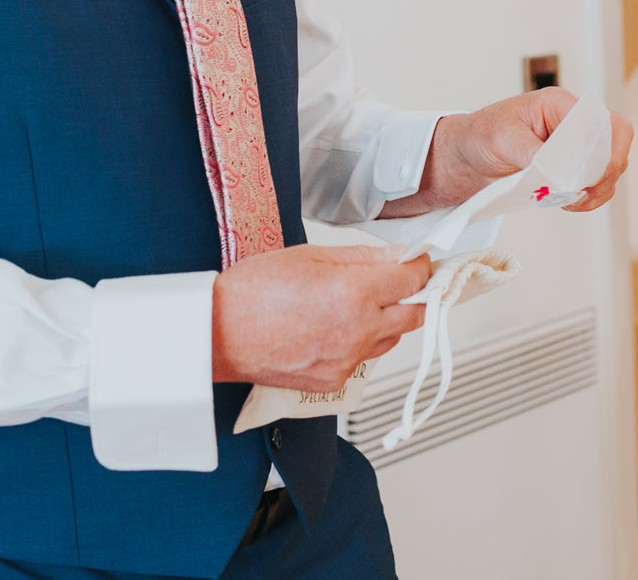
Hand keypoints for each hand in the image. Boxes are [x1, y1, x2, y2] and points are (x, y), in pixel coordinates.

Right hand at [212, 245, 432, 390]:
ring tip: (359, 303)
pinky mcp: (334, 381)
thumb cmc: (253, 292)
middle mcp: (358, 331)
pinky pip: (362, 359)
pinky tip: (334, 327)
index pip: (413, 280)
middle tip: (404, 282)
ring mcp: (347, 360)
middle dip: (416, 296)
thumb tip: (396, 255)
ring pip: (391, 339)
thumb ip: (360, 258)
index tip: (418, 260)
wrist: (217, 335)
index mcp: (355, 293)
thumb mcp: (309, 256)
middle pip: (415, 315)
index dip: (421, 266)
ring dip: (388, 320)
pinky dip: (359, 342)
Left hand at [388, 87, 631, 216]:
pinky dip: (589, 198)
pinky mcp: (570, 168)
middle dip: (603, 174)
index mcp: (560, 106)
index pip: (605, 124)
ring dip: (596, 189)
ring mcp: (574, 147)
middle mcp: (573, 124)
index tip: (585, 177)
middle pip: (615, 146)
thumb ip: (535, 153)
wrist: (461, 158)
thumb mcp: (502, 139)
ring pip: (610, 168)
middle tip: (578, 193)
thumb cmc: (478, 137)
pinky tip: (568, 203)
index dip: (604, 153)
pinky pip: (596, 184)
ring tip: (569, 200)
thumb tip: (560, 174)